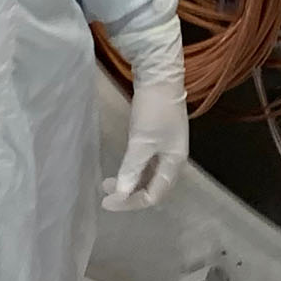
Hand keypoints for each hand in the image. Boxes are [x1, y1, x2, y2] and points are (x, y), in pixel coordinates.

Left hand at [103, 75, 188, 210]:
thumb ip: (132, 168)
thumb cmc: (154, 110)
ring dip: (130, 183)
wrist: (160, 77)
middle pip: (153, 188)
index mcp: (174, 162)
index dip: (130, 202)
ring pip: (149, 176)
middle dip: (130, 195)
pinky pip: (147, 163)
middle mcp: (173, 159)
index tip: (107, 201)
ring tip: (109, 183)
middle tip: (106, 195)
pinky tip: (122, 168)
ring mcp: (166, 147)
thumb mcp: (141, 141)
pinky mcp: (158, 137)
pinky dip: (133, 170)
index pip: (154, 195)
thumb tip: (121, 194)